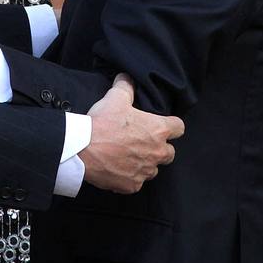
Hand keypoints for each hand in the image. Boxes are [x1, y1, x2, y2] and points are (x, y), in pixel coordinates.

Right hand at [81, 74, 183, 193]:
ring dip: (144, 163)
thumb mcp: (115, 98)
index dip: (171, 126)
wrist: (82, 149)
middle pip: (169, 153)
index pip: (179, 128)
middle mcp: (157, 152)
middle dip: (159, 148)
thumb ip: (126, 86)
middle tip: (141, 142)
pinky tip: (116, 169)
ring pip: (152, 169)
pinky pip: (136, 182)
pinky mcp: (132, 185)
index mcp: (158, 130)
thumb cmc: (102, 123)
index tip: (161, 126)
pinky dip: (129, 177)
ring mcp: (145, 171)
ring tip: (127, 156)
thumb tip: (126, 77)